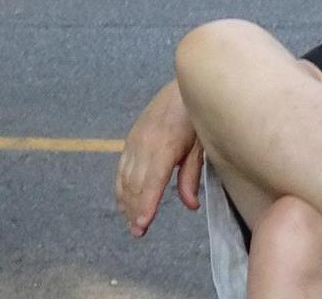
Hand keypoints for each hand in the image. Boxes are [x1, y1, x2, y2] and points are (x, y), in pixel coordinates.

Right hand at [115, 81, 204, 237]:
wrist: (179, 89)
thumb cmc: (195, 118)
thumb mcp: (200, 146)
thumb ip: (191, 176)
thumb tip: (189, 205)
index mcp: (163, 147)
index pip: (151, 184)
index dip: (145, 206)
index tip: (141, 225)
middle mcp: (144, 145)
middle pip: (135, 184)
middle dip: (134, 210)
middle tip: (137, 233)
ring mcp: (135, 141)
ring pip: (125, 177)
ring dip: (126, 201)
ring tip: (130, 222)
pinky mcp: (131, 139)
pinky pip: (122, 167)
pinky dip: (121, 186)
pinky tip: (123, 200)